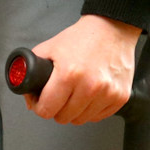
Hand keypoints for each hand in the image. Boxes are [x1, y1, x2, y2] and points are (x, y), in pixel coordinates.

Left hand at [24, 14, 142, 124]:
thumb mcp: (50, 48)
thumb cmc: (83, 38)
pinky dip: (91, 109)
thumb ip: (32, 71)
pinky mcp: (120, 97)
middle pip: (63, 118)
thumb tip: (29, 98)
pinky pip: (98, 116)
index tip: (41, 102)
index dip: (39, 107)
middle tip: (59, 96)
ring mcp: (107, 93)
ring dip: (75, 111)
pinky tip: (90, 94)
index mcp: (69, 74)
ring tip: (76, 93)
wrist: (113, 29)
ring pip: (81, 120)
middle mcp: (90, 86)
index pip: (46, 110)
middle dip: (57, 109)